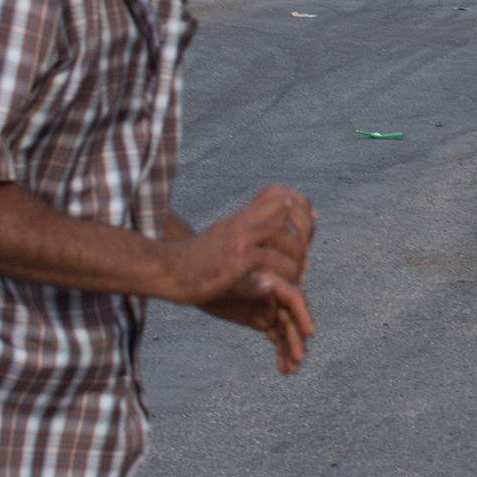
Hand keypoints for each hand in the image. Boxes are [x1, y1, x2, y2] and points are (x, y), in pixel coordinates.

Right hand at [160, 185, 315, 305]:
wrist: (165, 271)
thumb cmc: (193, 262)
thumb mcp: (222, 238)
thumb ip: (246, 234)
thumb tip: (272, 237)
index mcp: (240, 217)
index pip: (277, 194)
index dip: (299, 205)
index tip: (311, 223)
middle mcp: (240, 222)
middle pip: (284, 205)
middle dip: (304, 224)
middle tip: (307, 248)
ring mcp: (237, 239)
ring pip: (279, 231)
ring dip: (296, 251)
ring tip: (299, 270)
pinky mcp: (235, 259)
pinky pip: (270, 259)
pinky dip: (284, 270)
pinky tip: (285, 283)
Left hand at [201, 271, 315, 374]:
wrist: (192, 283)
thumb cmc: (209, 277)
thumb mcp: (227, 281)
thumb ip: (249, 285)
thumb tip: (270, 290)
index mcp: (270, 280)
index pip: (294, 297)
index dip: (303, 314)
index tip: (309, 334)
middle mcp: (274, 294)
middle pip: (291, 318)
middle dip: (296, 339)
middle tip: (298, 361)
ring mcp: (268, 308)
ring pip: (285, 331)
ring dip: (290, 350)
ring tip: (292, 371)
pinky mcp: (260, 319)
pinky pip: (276, 336)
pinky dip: (281, 352)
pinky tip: (283, 368)